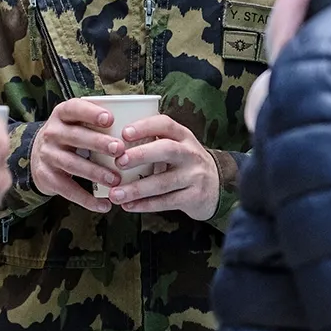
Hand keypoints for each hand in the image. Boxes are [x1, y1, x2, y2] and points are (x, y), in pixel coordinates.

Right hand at [29, 97, 126, 212]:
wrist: (37, 156)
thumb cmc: (70, 136)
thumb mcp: (76, 123)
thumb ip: (96, 123)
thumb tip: (137, 128)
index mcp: (62, 115)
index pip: (74, 108)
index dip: (91, 113)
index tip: (110, 119)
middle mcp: (52, 133)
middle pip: (75, 136)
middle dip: (98, 143)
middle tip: (120, 149)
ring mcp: (48, 155)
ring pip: (72, 164)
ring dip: (95, 173)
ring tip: (116, 180)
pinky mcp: (47, 177)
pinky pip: (68, 189)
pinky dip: (87, 199)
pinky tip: (104, 205)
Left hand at [103, 114, 220, 220]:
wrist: (218, 186)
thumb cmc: (184, 163)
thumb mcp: (176, 146)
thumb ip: (153, 143)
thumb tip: (111, 146)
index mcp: (183, 136)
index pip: (165, 124)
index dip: (145, 126)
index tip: (123, 133)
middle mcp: (190, 153)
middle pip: (166, 150)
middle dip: (141, 155)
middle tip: (119, 162)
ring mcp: (195, 176)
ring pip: (164, 181)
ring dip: (137, 189)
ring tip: (115, 194)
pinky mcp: (195, 197)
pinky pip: (167, 202)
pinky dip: (146, 204)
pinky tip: (129, 206)